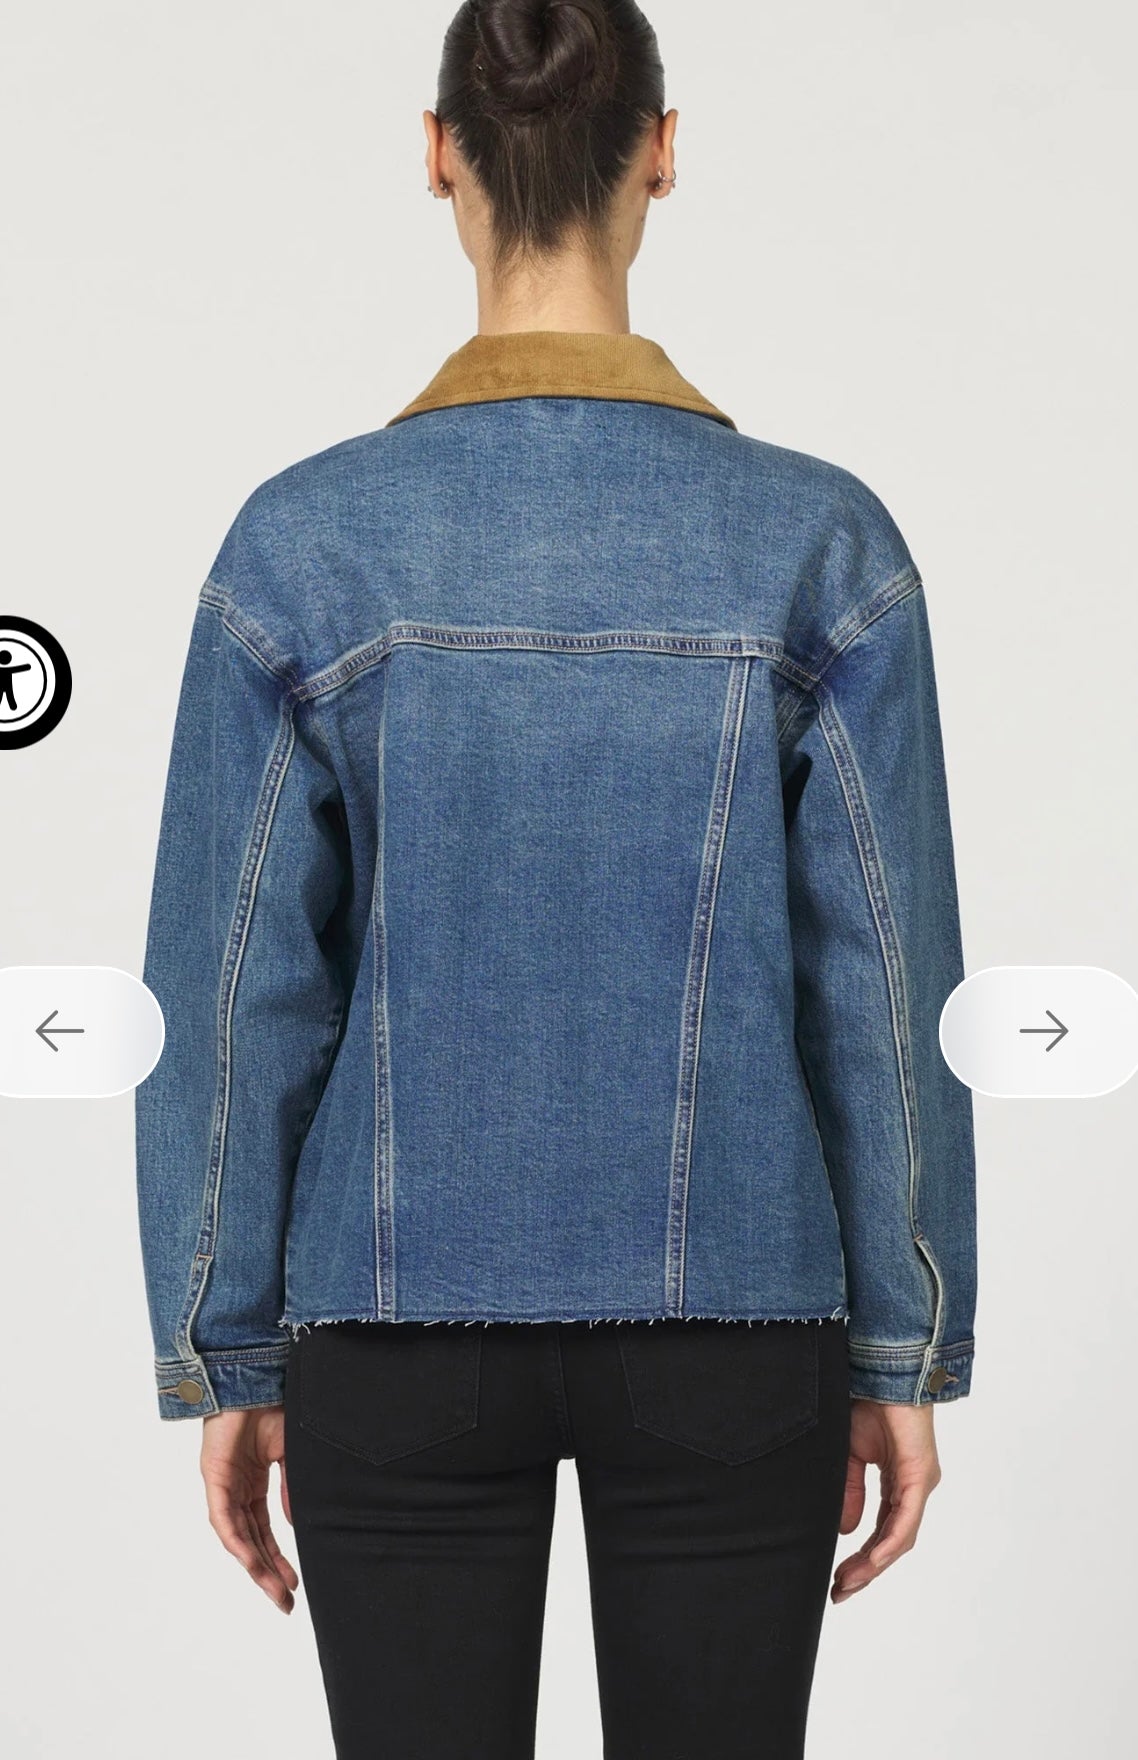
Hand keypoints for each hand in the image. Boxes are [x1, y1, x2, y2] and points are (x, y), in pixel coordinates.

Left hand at [200, 1405, 298, 1613]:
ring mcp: (224, 1485)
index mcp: (254, 1483)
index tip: (295, 1583)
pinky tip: (250, 1561)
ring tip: (273, 1590)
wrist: (254, 1377)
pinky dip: (237, 1541)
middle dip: (267, 1573)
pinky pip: (224, 1518)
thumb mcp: (290, 1453)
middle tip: (284, 1602)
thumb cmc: (271, 1406)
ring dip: (255, 1565)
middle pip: (251, 1541)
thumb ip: (291, 1488)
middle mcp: (237, 1489)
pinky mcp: (214, 1477)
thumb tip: (294, 1525)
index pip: (265, 1530)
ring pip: (238, 1536)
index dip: (278, 1558)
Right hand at [831, 1399, 941, 1602]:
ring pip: (900, 1537)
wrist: (881, 1372)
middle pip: (891, 1542)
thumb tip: (847, 1532)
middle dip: (866, 1570)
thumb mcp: (849, 1456)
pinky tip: (874, 1560)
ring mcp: (918, 1484)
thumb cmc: (867, 1404)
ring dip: (875, 1564)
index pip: (881, 1530)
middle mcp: (911, 1488)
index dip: (861, 1557)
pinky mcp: (919, 1476)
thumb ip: (849, 1492)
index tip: (838, 1578)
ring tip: (850, 1582)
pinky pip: (905, 1519)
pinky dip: (889, 1542)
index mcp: (896, 1482)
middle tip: (841, 1592)